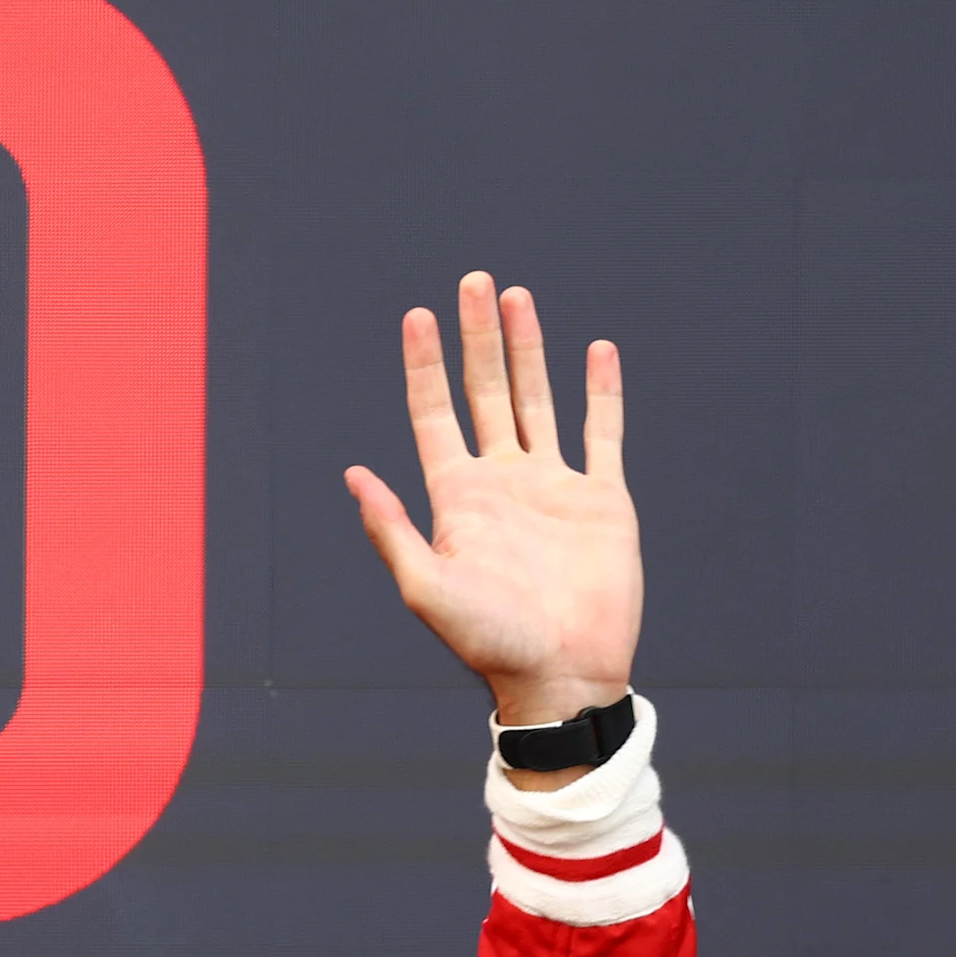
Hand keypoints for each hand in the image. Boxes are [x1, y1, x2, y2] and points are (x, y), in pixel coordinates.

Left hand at [345, 273, 638, 755]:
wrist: (560, 676)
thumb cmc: (488, 642)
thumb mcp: (426, 588)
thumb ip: (392, 530)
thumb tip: (352, 474)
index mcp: (457, 498)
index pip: (434, 414)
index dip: (424, 364)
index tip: (416, 314)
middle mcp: (503, 483)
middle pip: (486, 392)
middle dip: (478, 338)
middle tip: (473, 280)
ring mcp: (553, 487)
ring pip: (538, 400)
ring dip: (529, 348)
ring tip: (516, 297)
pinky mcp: (602, 500)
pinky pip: (602, 433)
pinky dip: (600, 391)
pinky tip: (596, 349)